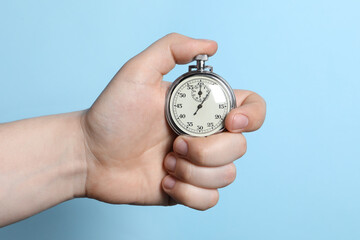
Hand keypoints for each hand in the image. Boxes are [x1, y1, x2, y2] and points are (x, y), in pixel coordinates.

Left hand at [81, 33, 265, 209]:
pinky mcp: (187, 189)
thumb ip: (171, 50)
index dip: (251, 116)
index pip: (251, 109)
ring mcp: (198, 164)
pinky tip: (164, 182)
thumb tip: (211, 46)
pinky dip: (188, 193)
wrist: (90, 154)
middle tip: (174, 143)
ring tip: (164, 162)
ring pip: (226, 175)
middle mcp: (205, 136)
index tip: (229, 122)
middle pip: (240, 147)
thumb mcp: (137, 72)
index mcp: (202, 109)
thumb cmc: (111, 114)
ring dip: (193, 172)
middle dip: (206, 150)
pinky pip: (210, 200)